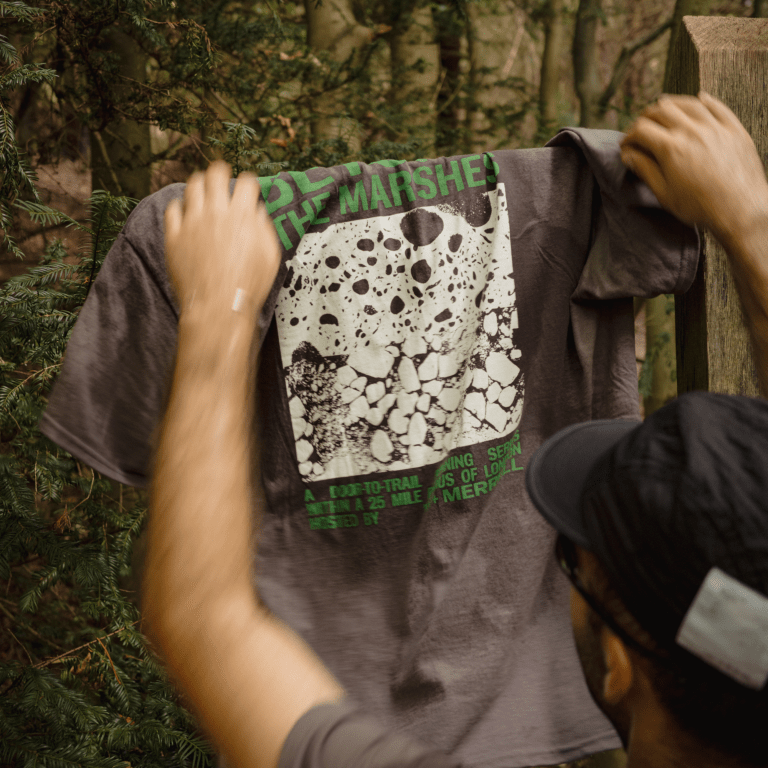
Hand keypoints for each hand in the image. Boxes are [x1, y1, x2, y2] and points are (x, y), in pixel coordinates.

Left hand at [164, 161, 280, 317]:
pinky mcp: (174, 236)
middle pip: (215, 175)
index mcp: (242, 216)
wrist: (219, 307)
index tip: (248, 186)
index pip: (247, 183)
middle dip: (220, 170)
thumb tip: (257, 212)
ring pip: (191, 187)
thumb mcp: (270, 256)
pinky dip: (179, 206)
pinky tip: (184, 211)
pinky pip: (172, 209)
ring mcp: (192, 223)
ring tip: (201, 188)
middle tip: (220, 173)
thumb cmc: (248, 286)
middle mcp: (215, 213)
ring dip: (199, 183)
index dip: (249, 182)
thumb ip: (263, 228)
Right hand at [621, 92, 767, 245]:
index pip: (641, 129)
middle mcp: (692, 131)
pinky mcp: (733, 129)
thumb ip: (645, 170)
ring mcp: (715, 127)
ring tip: (663, 109)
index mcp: (671, 148)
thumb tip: (629, 156)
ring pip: (688, 103)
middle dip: (645, 117)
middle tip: (640, 128)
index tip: (626, 144)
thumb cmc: (701, 206)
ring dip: (671, 104)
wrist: (740, 209)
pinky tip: (698, 99)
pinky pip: (717, 106)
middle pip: (662, 110)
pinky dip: (704, 101)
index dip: (629, 135)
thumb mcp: (665, 193)